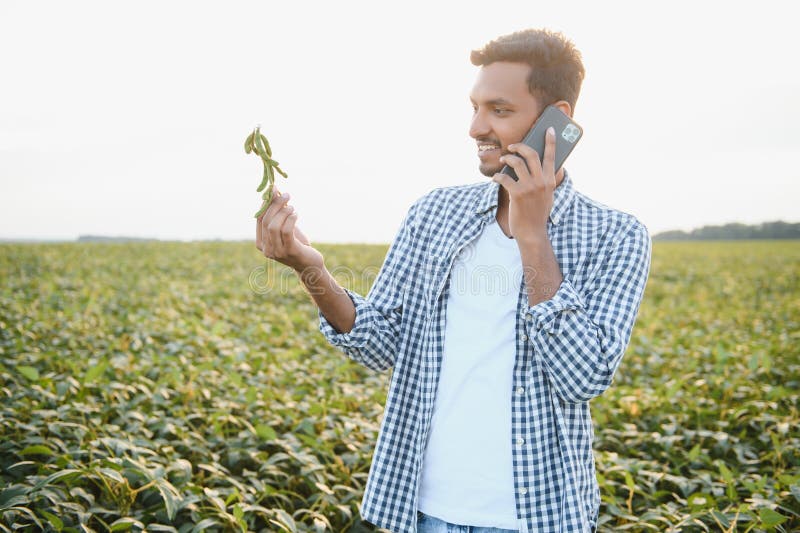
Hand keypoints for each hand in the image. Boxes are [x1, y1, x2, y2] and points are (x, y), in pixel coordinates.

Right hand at [255, 187, 323, 272]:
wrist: (309, 264)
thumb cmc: (297, 244)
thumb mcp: (285, 228)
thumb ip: (279, 215)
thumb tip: (275, 193)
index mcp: (261, 243)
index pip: (259, 219)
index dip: (265, 203)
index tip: (273, 190)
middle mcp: (266, 249)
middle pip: (266, 221)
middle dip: (275, 205)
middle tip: (286, 195)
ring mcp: (277, 252)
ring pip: (274, 226)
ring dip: (283, 212)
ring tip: (292, 207)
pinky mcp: (290, 251)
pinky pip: (286, 231)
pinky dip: (290, 219)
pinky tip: (296, 215)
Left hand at [492, 126, 556, 240]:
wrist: (532, 232)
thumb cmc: (537, 213)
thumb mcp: (547, 196)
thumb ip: (544, 181)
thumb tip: (535, 166)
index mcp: (550, 181)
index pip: (551, 156)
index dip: (550, 141)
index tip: (549, 129)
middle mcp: (541, 181)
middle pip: (531, 154)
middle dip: (520, 146)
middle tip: (512, 146)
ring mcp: (529, 187)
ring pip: (517, 162)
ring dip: (507, 158)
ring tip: (503, 159)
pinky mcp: (517, 194)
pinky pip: (504, 177)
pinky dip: (497, 176)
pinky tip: (494, 179)